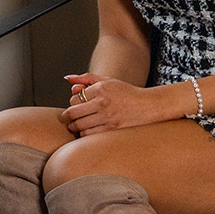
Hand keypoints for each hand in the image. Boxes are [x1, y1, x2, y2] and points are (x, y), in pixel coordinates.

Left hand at [61, 73, 179, 134]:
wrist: (147, 106)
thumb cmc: (125, 93)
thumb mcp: (107, 81)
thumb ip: (86, 78)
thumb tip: (68, 78)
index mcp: (101, 88)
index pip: (75, 98)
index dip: (73, 103)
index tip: (75, 105)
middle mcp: (103, 102)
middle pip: (73, 113)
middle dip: (68, 117)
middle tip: (68, 119)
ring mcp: (108, 117)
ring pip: (79, 126)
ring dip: (75, 127)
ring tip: (76, 126)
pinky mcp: (112, 129)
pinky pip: (89, 135)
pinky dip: (84, 134)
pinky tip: (87, 131)